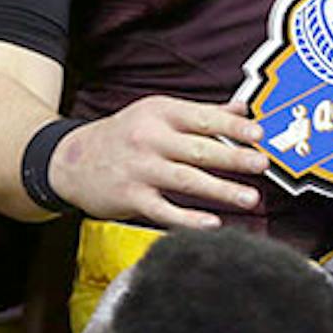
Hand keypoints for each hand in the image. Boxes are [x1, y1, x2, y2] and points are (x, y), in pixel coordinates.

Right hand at [49, 96, 268, 228]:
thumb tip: (243, 108)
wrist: (71, 160)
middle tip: (262, 164)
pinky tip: (213, 224)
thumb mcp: (157, 113)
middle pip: (199, 149)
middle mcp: (150, 138)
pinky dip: (189, 218)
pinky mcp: (131, 197)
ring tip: (251, 198)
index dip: (233, 126)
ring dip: (222, 190)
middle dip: (234, 157)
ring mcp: (140, 169)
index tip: (259, 133)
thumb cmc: (124, 135)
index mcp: (159, 112)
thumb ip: (201, 113)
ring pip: (187, 180)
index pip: (203, 117)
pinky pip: (165, 210)